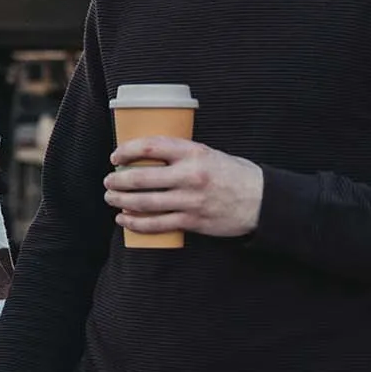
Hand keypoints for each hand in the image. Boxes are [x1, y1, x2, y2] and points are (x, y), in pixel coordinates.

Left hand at [104, 137, 264, 237]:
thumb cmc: (234, 174)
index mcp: (193, 152)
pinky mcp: (192, 221)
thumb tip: (148, 157)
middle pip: (141, 178)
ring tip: (111, 199)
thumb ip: (182, 155)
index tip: (116, 156)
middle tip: (109, 181)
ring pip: (145, 203)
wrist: (261, 201)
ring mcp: (190, 200)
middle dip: (118, 181)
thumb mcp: (209, 154)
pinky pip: (157, 224)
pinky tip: (125, 219)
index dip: (127, 151)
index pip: (150, 147)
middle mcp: (190, 175)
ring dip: (122, 202)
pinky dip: (136, 222)